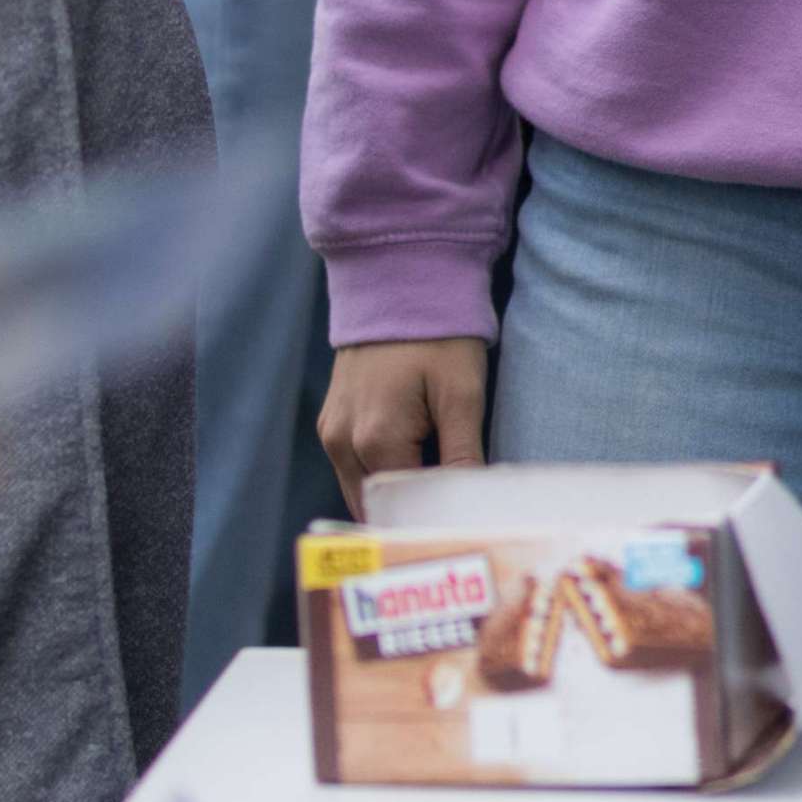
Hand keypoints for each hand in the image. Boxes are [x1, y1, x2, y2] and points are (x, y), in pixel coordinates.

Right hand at [319, 337, 487, 516]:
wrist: (398, 280)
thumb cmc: (437, 334)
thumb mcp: (462, 394)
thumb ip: (463, 456)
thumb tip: (470, 506)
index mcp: (376, 441)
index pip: (405, 509)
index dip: (435, 518)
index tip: (464, 521)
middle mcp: (343, 443)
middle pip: (379, 505)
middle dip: (412, 514)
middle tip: (452, 516)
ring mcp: (331, 432)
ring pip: (364, 490)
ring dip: (395, 496)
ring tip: (435, 488)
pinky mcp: (330, 420)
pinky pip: (353, 467)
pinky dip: (380, 474)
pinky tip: (413, 464)